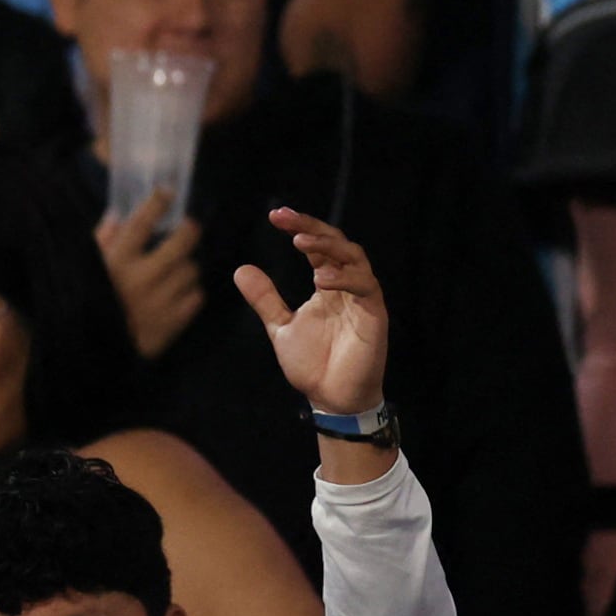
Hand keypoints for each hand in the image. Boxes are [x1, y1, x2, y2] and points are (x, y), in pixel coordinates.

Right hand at [94, 190, 205, 359]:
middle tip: (189, 228)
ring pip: (191, 271)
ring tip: (177, 270)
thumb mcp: (84, 270)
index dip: (158, 202)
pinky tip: (178, 293)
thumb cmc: (83, 305)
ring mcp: (159, 301)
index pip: (142, 222)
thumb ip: (101, 241)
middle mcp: (140, 278)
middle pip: (182, 243)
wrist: (88, 355)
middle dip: (190, 230)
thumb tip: (117, 215)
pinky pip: (196, 298)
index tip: (167, 192)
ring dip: (186, 267)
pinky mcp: (170, 323)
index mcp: (116, 262)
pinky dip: (190, 293)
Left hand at [234, 205, 388, 416]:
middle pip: (337, 244)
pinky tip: (323, 277)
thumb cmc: (312, 364)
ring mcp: (363, 299)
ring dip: (329, 247)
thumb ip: (265, 299)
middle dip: (313, 228)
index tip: (275, 216)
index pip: (317, 247)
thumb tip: (241, 269)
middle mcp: (347, 286)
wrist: (331, 398)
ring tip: (301, 244)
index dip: (300, 229)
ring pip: (355, 259)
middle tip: (287, 219)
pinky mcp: (375, 316)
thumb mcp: (280, 326)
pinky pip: (366, 288)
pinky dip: (346, 278)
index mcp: (328, 285)